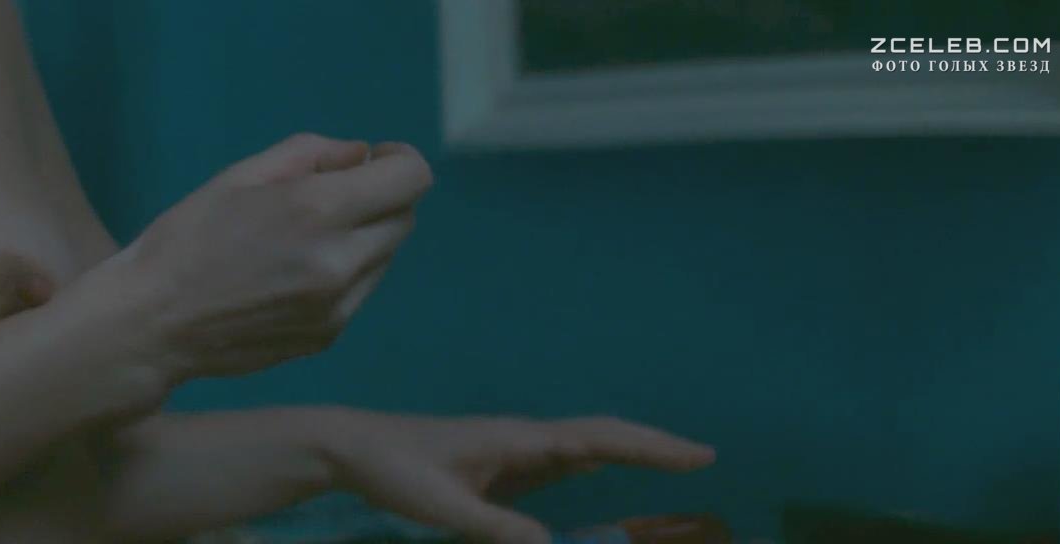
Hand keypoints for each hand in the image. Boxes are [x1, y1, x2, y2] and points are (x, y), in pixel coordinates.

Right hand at [102, 134, 431, 378]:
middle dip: (380, 199)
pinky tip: (293, 274)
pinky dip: (345, 273)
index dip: (399, 162)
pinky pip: (362, 290)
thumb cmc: (186, 238)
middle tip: (334, 196)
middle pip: (404, 218)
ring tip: (303, 239)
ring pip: (385, 256)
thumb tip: (362, 155)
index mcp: (318, 211)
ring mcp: (339, 305)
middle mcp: (341, 261)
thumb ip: (311, 154)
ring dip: (364, 237)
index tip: (373, 161)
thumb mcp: (240, 176)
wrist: (150, 326)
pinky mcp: (330, 335)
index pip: (411, 180)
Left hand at [318, 410, 716, 543]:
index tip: (697, 455)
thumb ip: (495, 528)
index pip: (596, 439)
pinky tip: (598, 470)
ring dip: (627, 451)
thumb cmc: (395, 470)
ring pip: (583, 445)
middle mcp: (524, 438)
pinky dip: (592, 461)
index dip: (649, 447)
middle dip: (652, 446)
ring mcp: (513, 449)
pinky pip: (559, 460)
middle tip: (703, 458)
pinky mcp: (500, 464)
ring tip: (673, 462)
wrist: (355, 446)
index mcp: (517, 440)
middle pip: (601, 435)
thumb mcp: (442, 507)